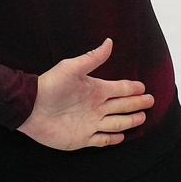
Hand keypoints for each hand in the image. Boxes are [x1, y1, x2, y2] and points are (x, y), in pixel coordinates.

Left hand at [17, 38, 153, 150]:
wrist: (30, 108)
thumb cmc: (50, 86)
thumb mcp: (71, 69)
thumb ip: (92, 58)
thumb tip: (109, 42)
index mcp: (96, 90)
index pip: (121, 88)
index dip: (133, 88)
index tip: (143, 87)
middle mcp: (96, 107)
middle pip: (123, 106)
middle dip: (137, 104)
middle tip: (151, 102)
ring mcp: (90, 123)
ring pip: (116, 123)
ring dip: (130, 121)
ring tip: (142, 118)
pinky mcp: (81, 138)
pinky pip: (101, 140)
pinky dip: (112, 138)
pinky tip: (121, 136)